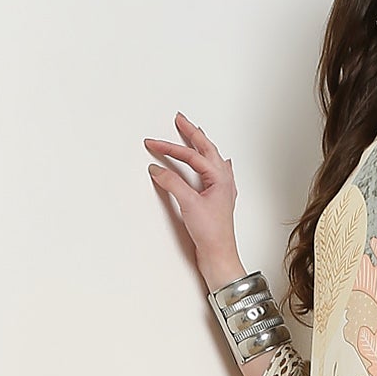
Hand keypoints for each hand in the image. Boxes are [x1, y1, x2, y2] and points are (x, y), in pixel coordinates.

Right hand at [144, 112, 242, 285]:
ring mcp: (222, 189)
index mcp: (219, 177)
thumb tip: (158, 169)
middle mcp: (224, 180)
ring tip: (193, 132)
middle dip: (192, 133)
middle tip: (180, 119)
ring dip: (201, 144)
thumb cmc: (212, 234)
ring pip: (212, 158)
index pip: (191, 155)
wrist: (219, 256)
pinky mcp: (217, 199)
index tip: (152, 143)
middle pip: (206, 149)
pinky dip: (210, 162)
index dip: (169, 148)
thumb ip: (172, 184)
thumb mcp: (189, 204)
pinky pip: (215, 171)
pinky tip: (214, 162)